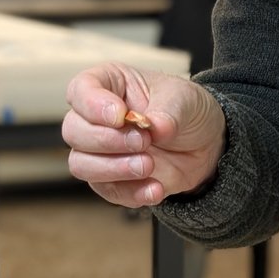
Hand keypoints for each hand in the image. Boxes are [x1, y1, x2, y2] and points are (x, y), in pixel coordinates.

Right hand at [63, 62, 225, 207]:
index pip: (81, 90)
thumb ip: (169, 111)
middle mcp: (96, 118)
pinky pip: (107, 191)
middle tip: (143, 141)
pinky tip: (155, 188)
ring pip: (80, 164)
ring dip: (113, 169)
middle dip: (106, 140)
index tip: (120, 115)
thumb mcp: (185, 99)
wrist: (205, 144)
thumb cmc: (186, 109)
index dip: (93, 104)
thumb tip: (155, 126)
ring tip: (148, 165)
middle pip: (73, 131)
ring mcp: (100, 151)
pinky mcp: (111, 180)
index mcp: (109, 85)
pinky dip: (131, 193)